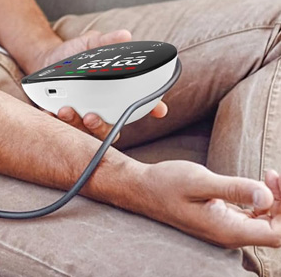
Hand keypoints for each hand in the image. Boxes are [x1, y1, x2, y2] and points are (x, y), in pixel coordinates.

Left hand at [29, 29, 167, 140]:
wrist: (45, 59)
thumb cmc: (73, 56)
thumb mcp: (90, 45)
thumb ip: (105, 42)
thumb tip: (124, 35)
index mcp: (113, 96)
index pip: (138, 106)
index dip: (152, 109)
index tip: (159, 109)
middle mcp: (100, 111)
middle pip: (110, 130)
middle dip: (102, 128)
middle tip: (91, 116)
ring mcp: (80, 118)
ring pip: (84, 133)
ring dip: (76, 125)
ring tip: (66, 110)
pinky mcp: (59, 120)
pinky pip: (58, 129)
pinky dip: (54, 123)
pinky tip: (50, 114)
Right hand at [138, 162, 280, 247]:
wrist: (141, 188)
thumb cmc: (165, 184)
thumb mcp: (199, 181)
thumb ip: (234, 189)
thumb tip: (268, 196)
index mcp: (228, 231)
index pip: (278, 232)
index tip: (274, 179)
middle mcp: (230, 235)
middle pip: (276, 228)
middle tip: (272, 174)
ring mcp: (227, 229)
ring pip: (268, 223)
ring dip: (275, 201)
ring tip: (268, 176)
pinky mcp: (223, 220)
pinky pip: (255, 216)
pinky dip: (263, 201)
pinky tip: (257, 185)